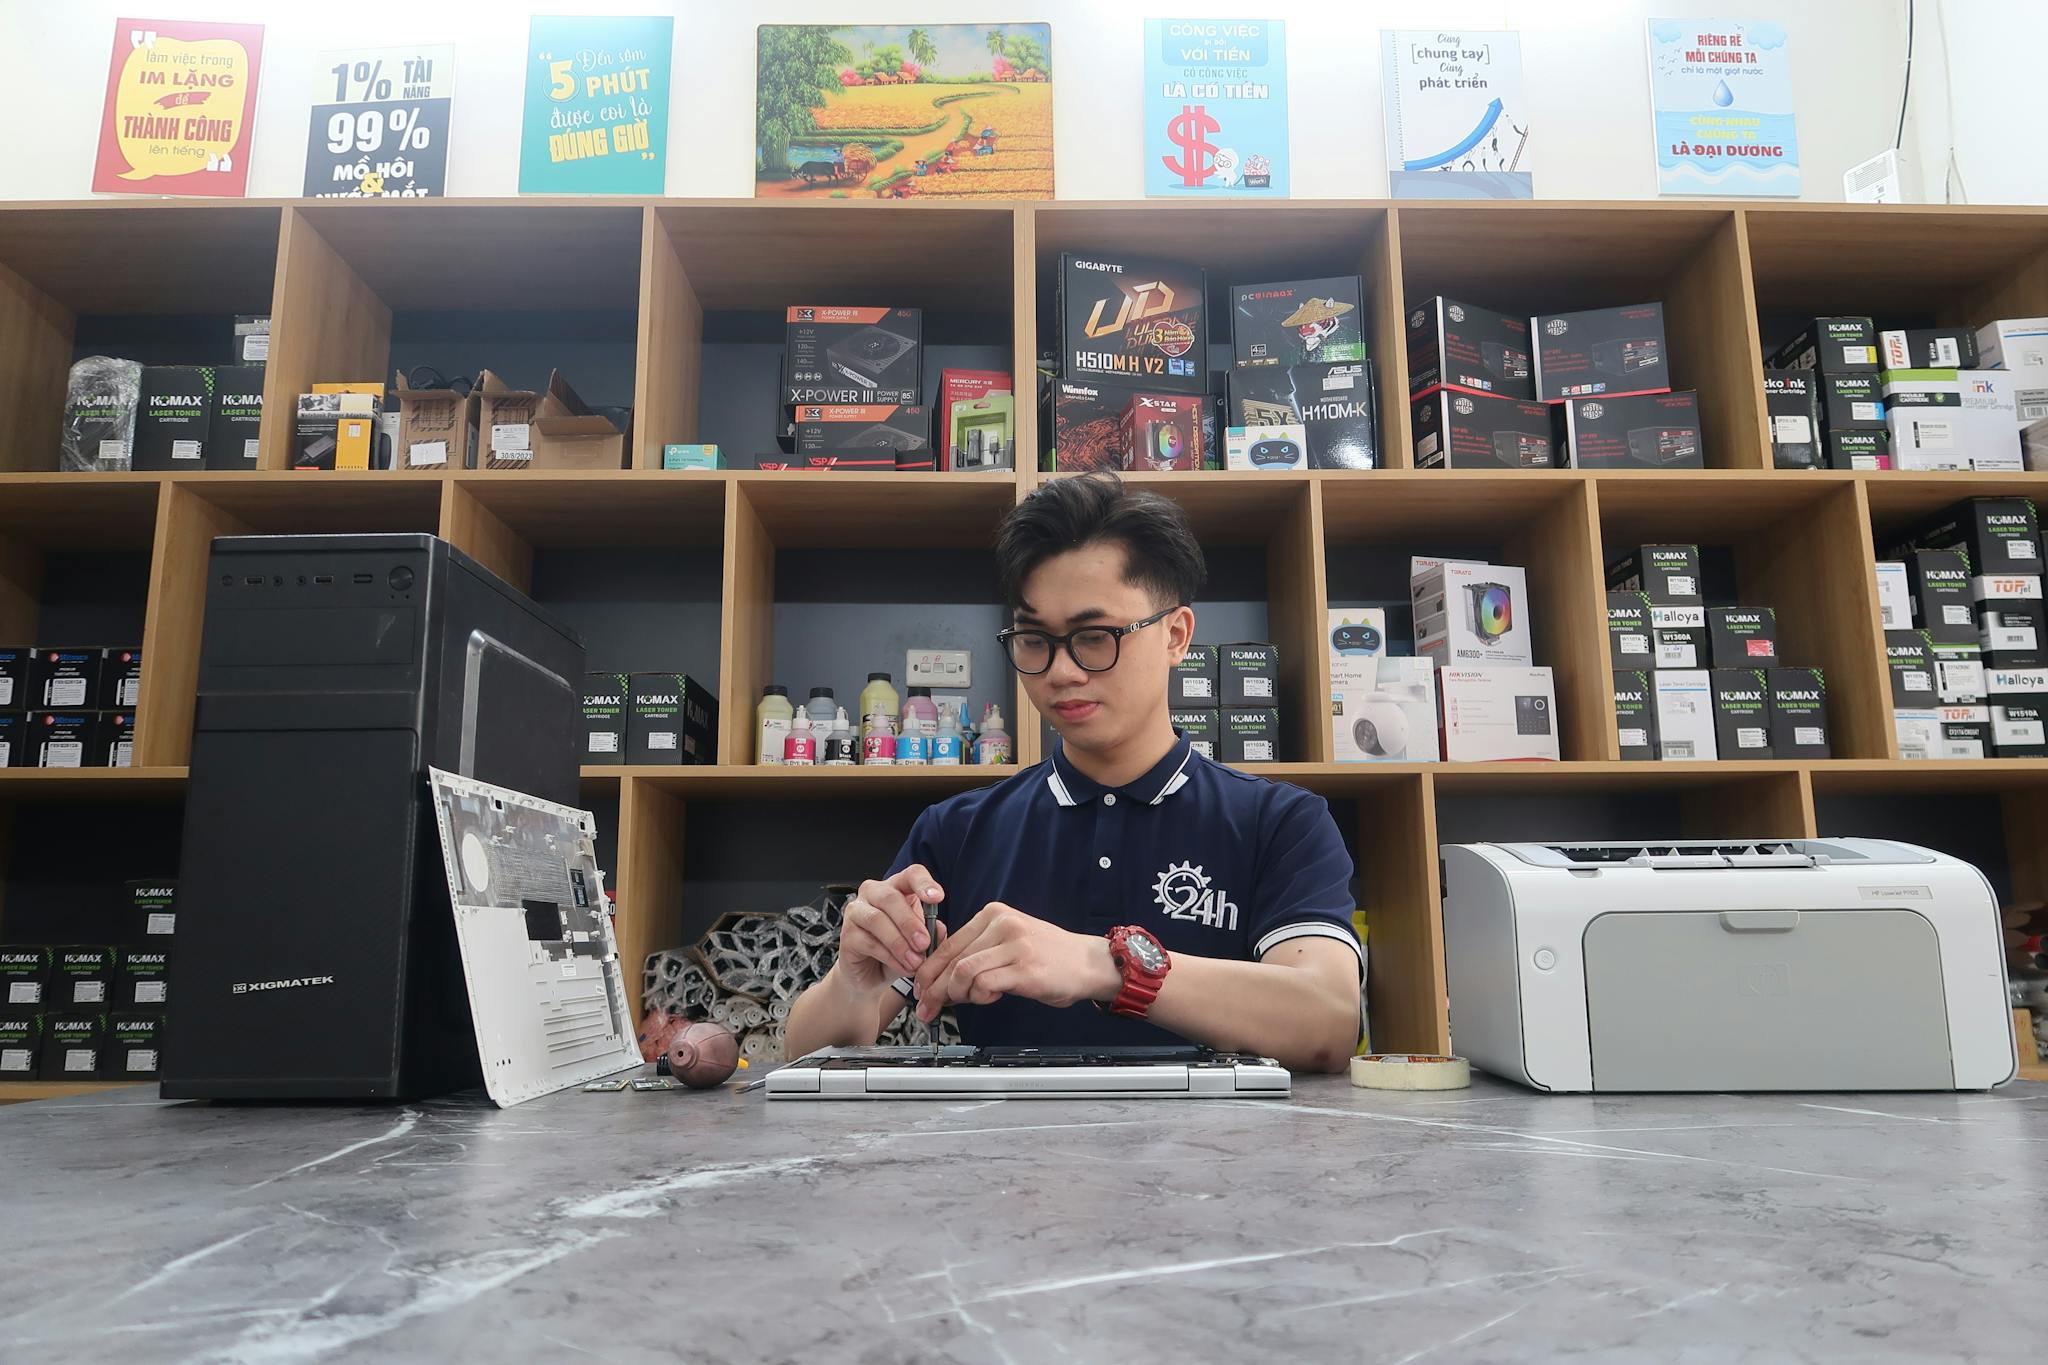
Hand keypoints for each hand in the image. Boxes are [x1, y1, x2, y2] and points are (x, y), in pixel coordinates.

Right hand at [836, 865, 946, 993]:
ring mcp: (856, 911)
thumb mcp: (920, 942)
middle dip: (910, 922)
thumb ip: (931, 933)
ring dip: (899, 943)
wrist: (871, 975)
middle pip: (891, 898)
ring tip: (915, 961)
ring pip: (877, 919)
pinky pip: (868, 942)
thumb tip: (940, 930)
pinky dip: (889, 957)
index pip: (911, 875)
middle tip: (924, 943)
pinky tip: (903, 967)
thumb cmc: (897, 950)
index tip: (937, 897)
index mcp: (897, 888)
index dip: (924, 883)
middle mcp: (874, 893)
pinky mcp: (846, 934)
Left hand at [911, 903, 1121, 1020]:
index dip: (929, 971)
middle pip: (951, 959)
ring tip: (965, 1003)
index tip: (921, 990)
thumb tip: (942, 978)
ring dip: (956, 995)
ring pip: (963, 972)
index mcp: (993, 914)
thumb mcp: (1009, 943)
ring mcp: (1013, 945)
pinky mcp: (1024, 967)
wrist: (1089, 962)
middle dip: (934, 988)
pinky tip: (991, 998)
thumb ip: (978, 953)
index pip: (948, 944)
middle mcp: (1001, 924)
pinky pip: (984, 984)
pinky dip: (980, 997)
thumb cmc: (1049, 957)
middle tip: (928, 1008)